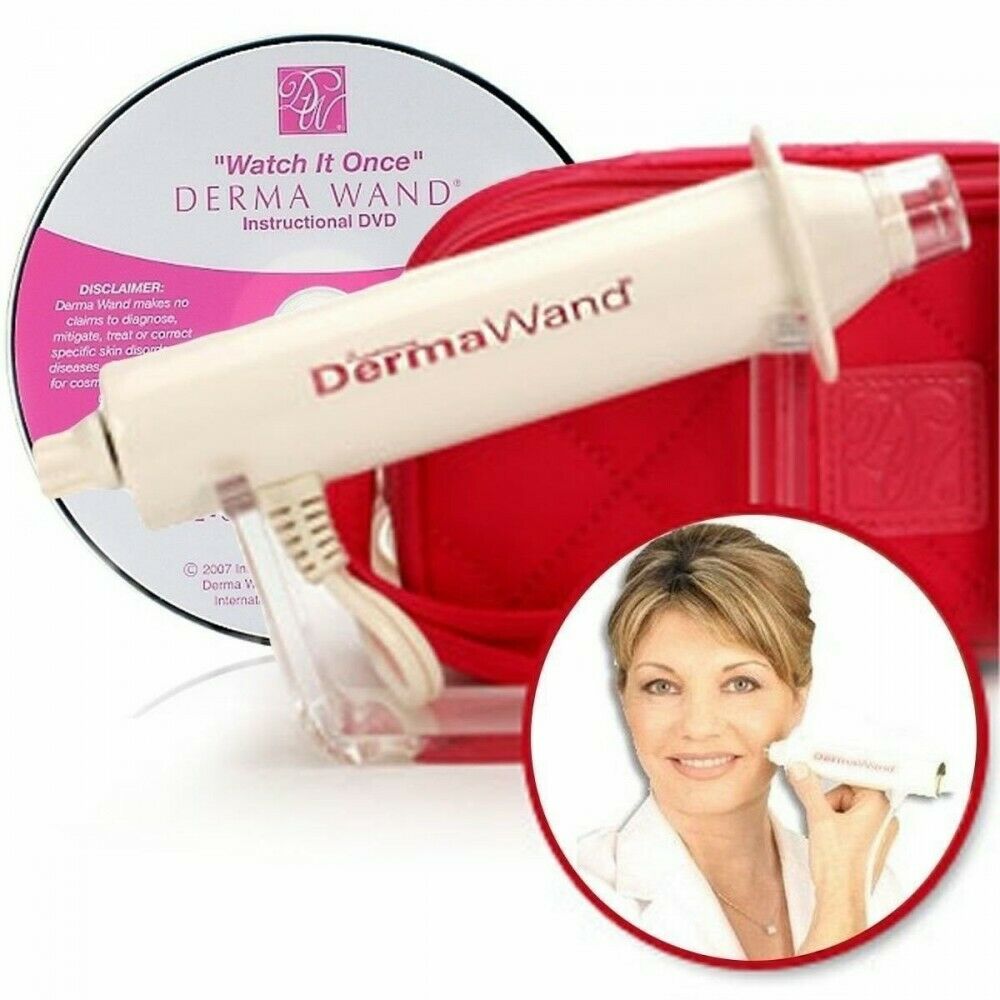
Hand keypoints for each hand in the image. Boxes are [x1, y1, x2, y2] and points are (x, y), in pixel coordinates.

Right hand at [786, 762, 898, 953]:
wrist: (841, 901)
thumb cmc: (838, 865)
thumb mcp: (818, 819)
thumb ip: (808, 788)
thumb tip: (798, 766)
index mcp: (879, 806)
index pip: (858, 772)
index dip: (835, 764)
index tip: (817, 755)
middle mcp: (884, 816)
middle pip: (849, 789)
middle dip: (828, 798)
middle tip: (817, 812)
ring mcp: (878, 831)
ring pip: (846, 806)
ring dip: (829, 813)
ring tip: (822, 833)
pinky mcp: (870, 843)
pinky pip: (849, 821)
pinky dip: (834, 825)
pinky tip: (826, 840)